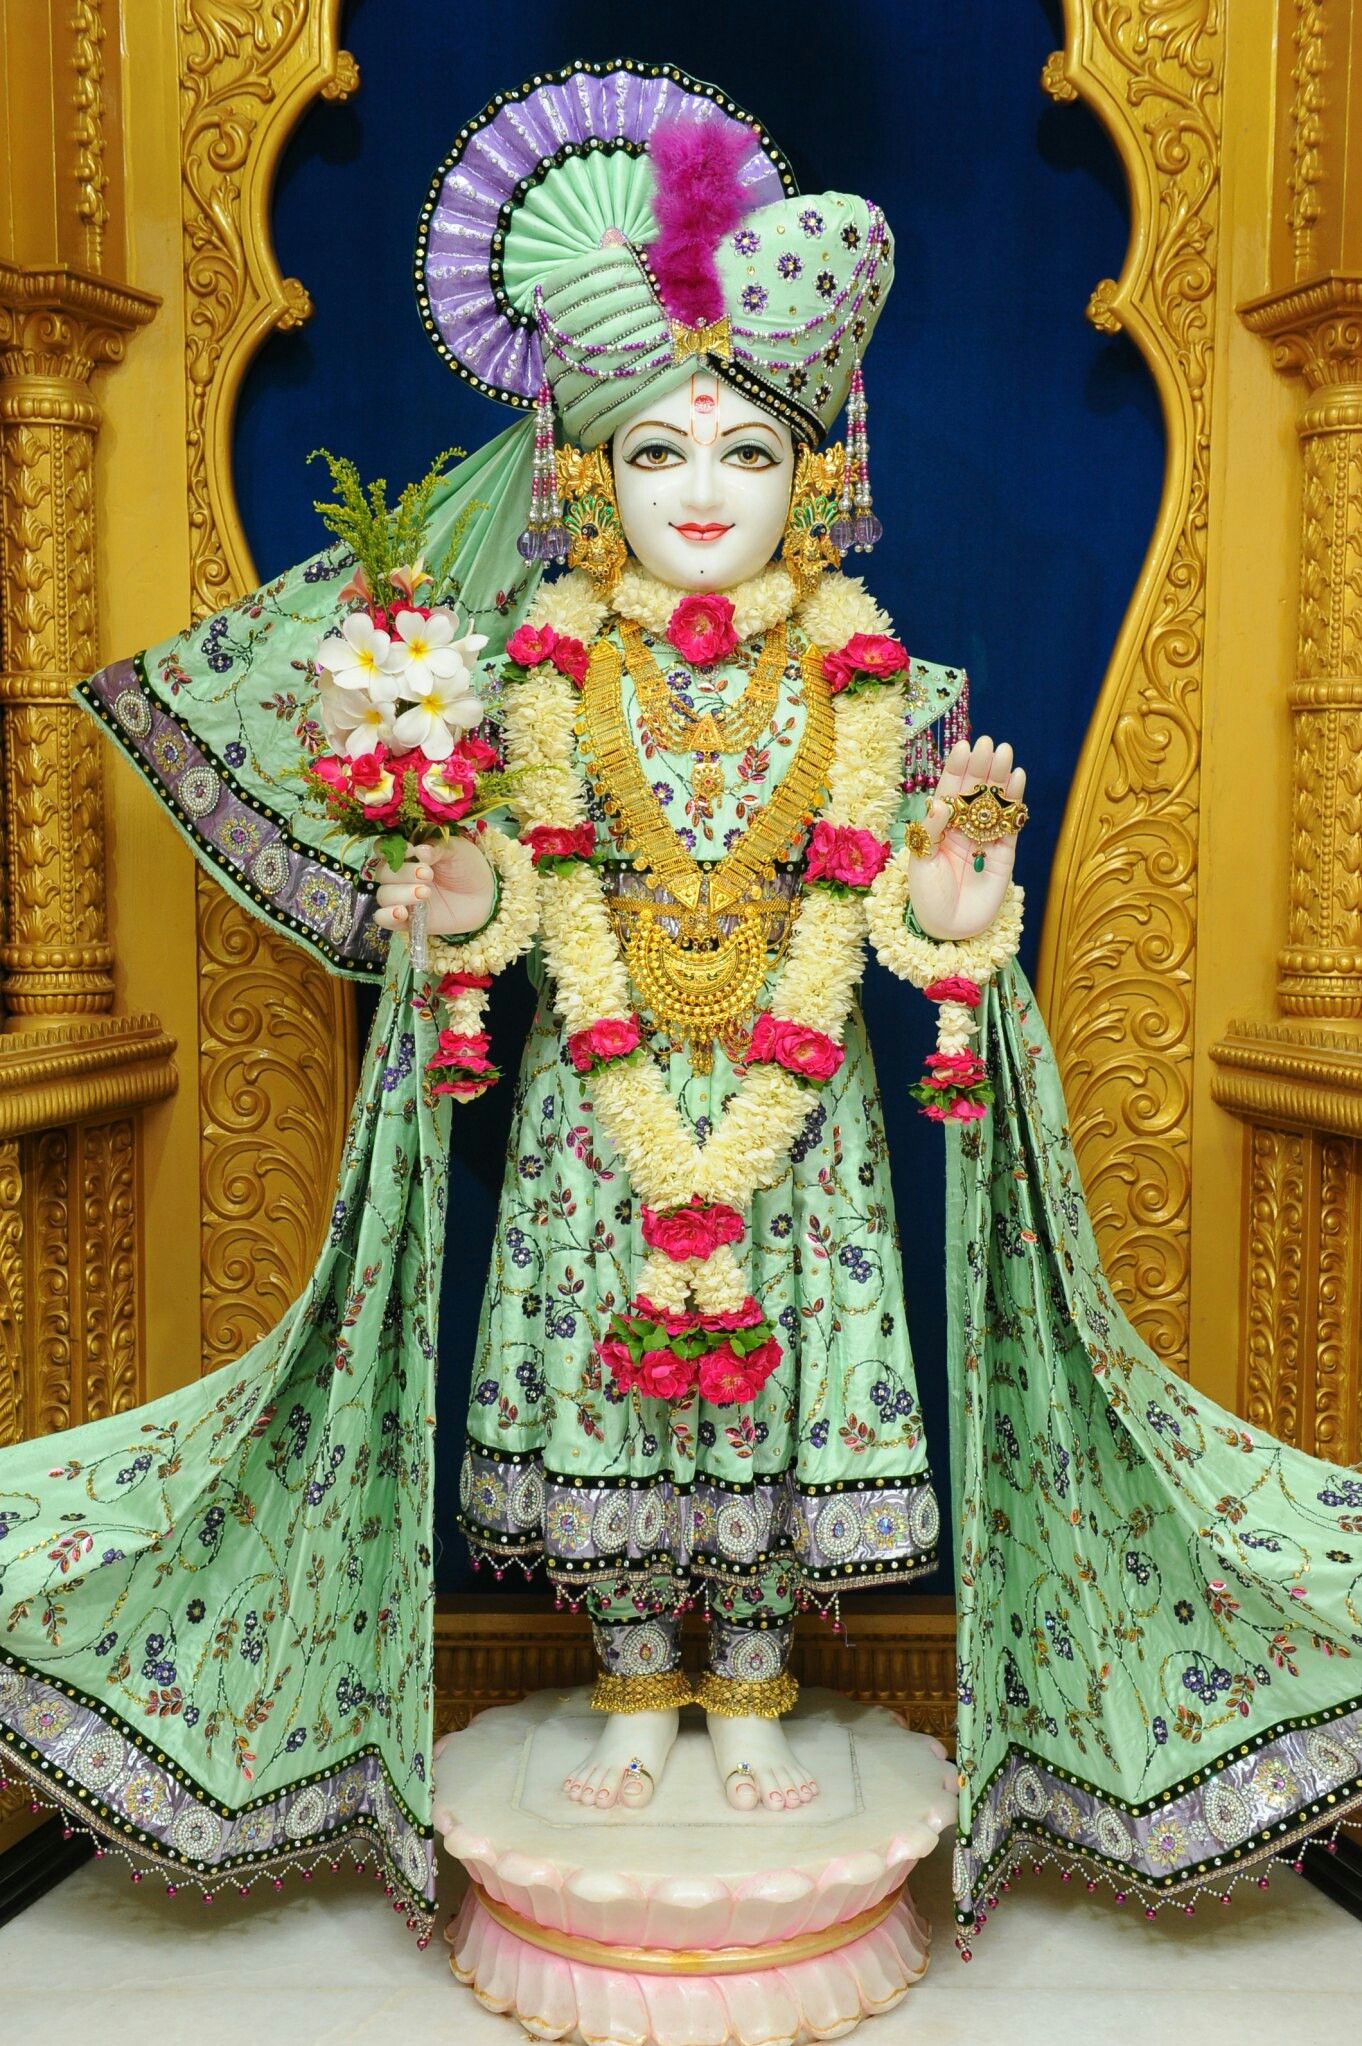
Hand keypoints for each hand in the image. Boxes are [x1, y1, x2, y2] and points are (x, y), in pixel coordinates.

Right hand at [372, 834, 496, 935]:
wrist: (485, 897)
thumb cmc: (468, 868)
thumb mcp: (457, 850)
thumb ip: (437, 848)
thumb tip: (419, 851)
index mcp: (408, 854)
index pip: (383, 849)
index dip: (390, 849)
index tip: (411, 851)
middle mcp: (400, 875)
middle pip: (383, 873)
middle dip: (403, 873)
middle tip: (428, 874)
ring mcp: (402, 898)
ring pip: (383, 895)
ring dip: (400, 894)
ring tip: (425, 893)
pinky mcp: (406, 920)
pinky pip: (383, 919)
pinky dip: (387, 916)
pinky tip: (401, 913)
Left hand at [905, 735, 1026, 940]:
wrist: (948, 930)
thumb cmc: (927, 897)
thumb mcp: (920, 863)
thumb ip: (931, 832)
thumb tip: (941, 801)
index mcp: (939, 826)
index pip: (948, 790)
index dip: (957, 768)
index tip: (964, 746)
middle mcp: (963, 827)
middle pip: (974, 790)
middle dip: (982, 767)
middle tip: (990, 744)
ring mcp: (985, 838)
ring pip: (994, 802)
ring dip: (1000, 778)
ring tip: (1006, 753)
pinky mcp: (1004, 853)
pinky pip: (1010, 824)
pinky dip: (1014, 803)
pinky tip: (1017, 780)